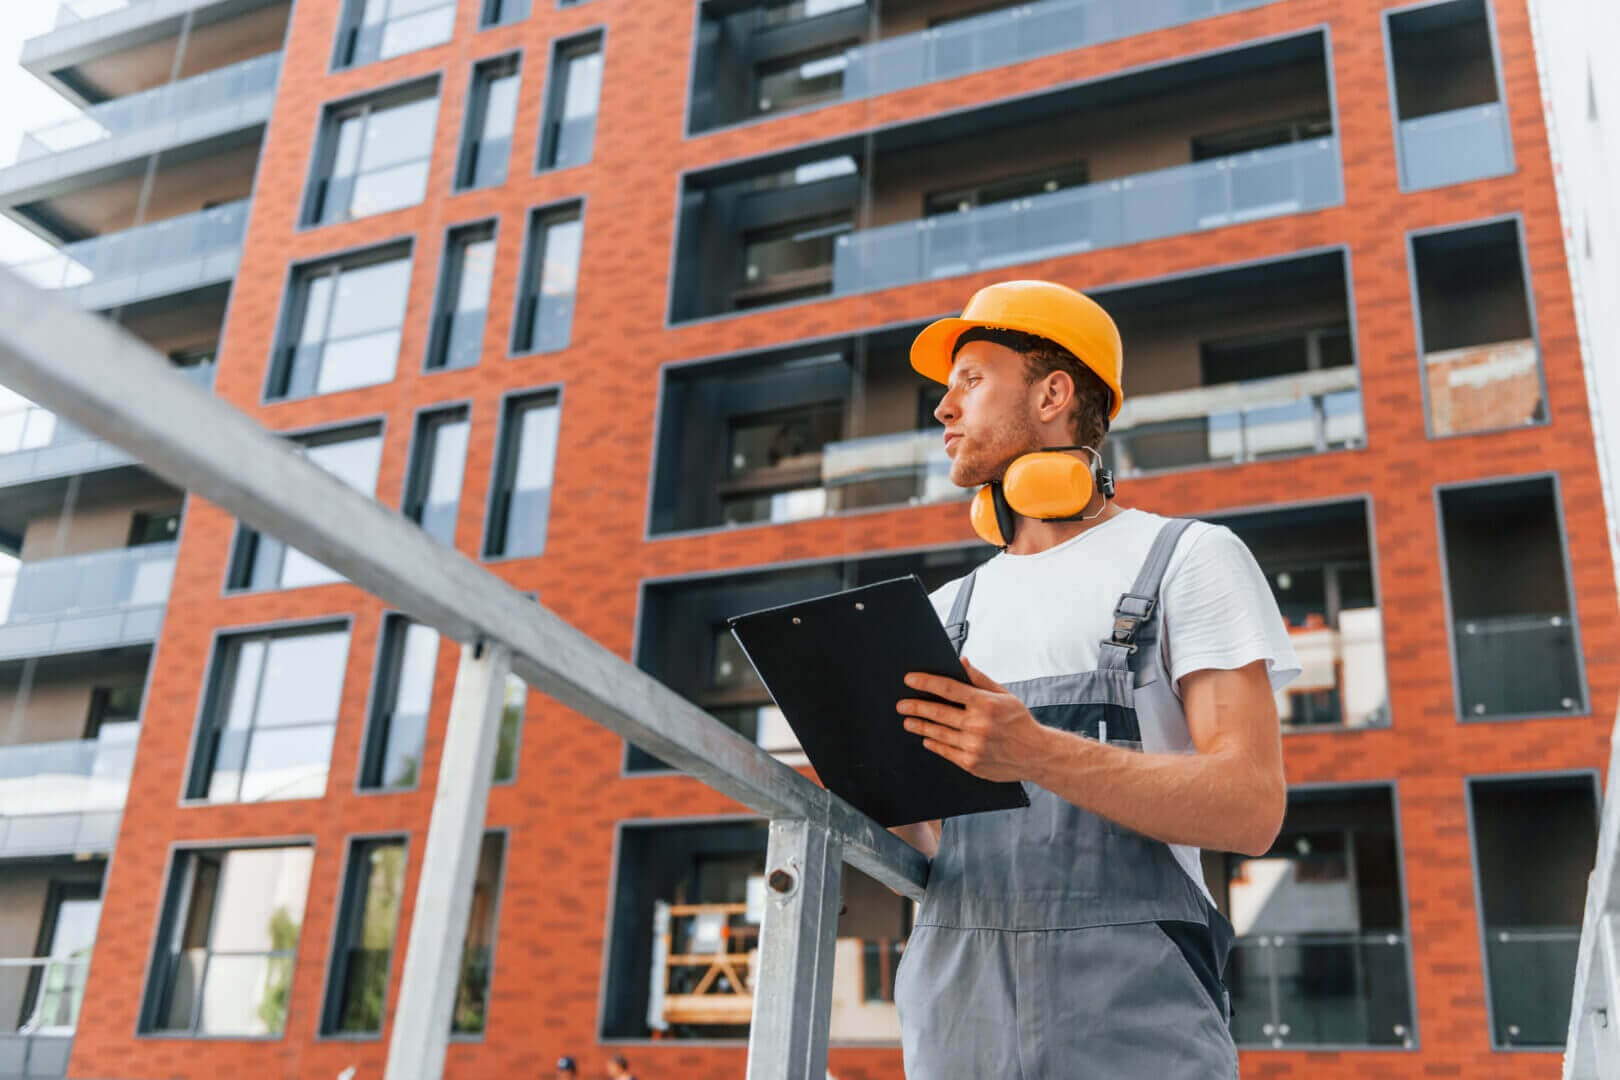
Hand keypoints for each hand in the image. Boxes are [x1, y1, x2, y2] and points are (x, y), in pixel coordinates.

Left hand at [896, 657, 1052, 782]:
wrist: (1036, 754)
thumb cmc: (1019, 722)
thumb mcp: (1004, 695)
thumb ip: (980, 679)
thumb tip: (961, 661)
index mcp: (985, 704)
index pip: (948, 689)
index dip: (926, 682)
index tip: (909, 679)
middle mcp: (978, 725)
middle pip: (937, 712)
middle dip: (915, 706)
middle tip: (901, 704)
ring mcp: (973, 746)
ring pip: (938, 733)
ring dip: (919, 726)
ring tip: (908, 721)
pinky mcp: (971, 763)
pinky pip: (945, 751)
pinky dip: (933, 744)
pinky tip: (926, 739)